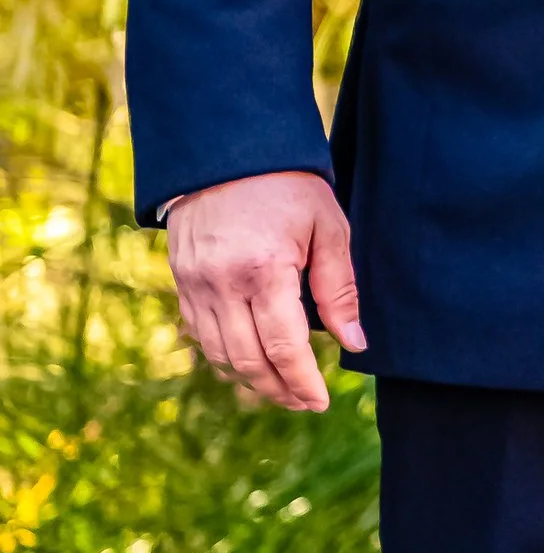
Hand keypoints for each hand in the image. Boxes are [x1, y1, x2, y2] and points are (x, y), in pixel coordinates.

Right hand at [164, 171, 362, 412]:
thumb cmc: (287, 185)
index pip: (285, 347)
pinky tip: (249, 361)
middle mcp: (222, 284)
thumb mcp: (328, 227)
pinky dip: (225, 356)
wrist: (227, 149)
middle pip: (249, 361)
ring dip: (251, 380)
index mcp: (264, 270)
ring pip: (220, 355)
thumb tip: (353, 343)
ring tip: (281, 389)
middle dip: (279, 390)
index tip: (321, 402)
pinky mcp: (181, 281)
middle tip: (305, 403)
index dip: (303, 382)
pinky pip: (200, 335)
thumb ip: (339, 288)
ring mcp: (195, 285)